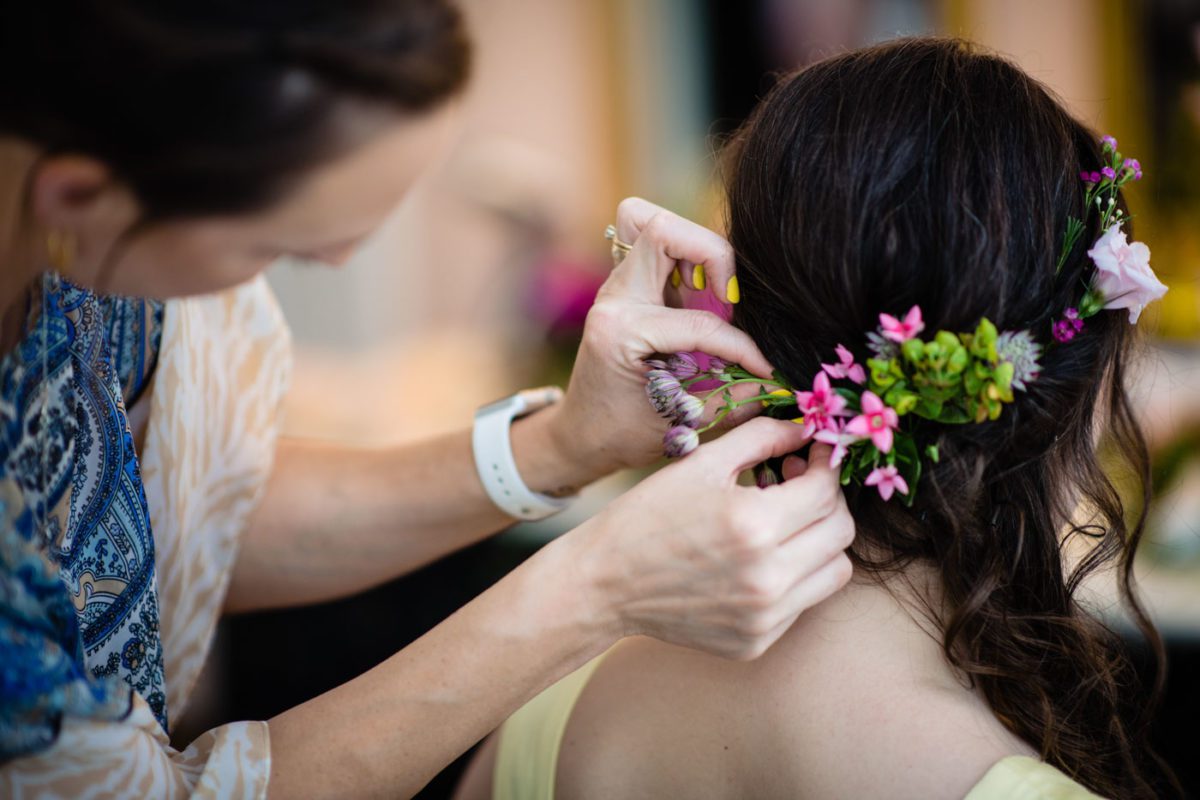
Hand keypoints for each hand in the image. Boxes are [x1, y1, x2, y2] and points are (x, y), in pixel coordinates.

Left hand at [548, 197, 775, 478]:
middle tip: (728, 303)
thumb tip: (778, 382)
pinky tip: (701, 300)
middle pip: (662, 230)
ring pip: (654, 225)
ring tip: (713, 298)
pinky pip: (656, 246)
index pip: (699, 321)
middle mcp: (614, 299)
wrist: (580, 434)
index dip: (742, 346)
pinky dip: (686, 261)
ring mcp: (617, 287)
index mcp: (621, 333)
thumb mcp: (679, 424)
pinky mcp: (627, 286)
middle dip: (712, 257)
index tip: (764, 370)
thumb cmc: (623, 435)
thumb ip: (730, 400)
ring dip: (696, 253)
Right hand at [567, 417, 855, 660]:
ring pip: (834, 572)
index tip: (813, 452)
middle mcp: (767, 578)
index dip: (825, 464)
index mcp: (753, 526)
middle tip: (798, 483)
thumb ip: (760, 437)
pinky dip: (793, 576)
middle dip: (827, 500)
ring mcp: (764, 617)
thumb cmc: (648, 516)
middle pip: (840, 532)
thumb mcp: (701, 464)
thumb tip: (806, 428)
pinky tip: (758, 558)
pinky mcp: (756, 641)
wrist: (603, 583)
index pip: (825, 491)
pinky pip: (802, 602)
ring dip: (819, 541)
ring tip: (784, 523)